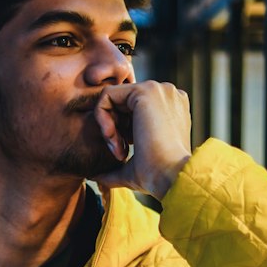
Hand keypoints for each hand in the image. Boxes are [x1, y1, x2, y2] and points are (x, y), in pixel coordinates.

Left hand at [91, 81, 192, 198]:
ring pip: (113, 99)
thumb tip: (95, 176)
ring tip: (118, 150)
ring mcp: (157, 90)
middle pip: (121, 104)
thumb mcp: (135, 168)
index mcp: (170, 109)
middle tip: (119, 154)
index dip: (120, 133)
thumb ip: (116, 168)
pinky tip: (111, 137)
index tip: (123, 155)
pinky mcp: (144, 90)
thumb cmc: (158, 176)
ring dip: (107, 126)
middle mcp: (166, 95)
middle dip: (113, 129)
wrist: (171, 176)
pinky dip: (102, 117)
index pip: (131, 112)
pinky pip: (107, 95)